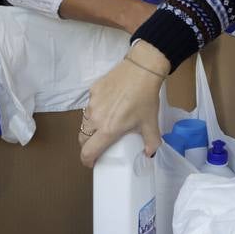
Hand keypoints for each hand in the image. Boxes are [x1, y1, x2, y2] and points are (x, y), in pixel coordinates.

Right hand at [79, 41, 166, 166]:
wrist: (141, 70)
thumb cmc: (145, 98)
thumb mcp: (151, 123)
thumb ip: (151, 142)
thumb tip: (150, 154)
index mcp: (108, 130)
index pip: (88, 151)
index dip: (87, 161)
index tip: (92, 163)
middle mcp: (95, 118)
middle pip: (83, 138)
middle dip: (88, 145)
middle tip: (98, 145)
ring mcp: (92, 104)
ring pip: (85, 121)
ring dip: (91, 127)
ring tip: (103, 125)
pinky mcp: (92, 91)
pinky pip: (90, 105)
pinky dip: (96, 110)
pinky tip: (108, 105)